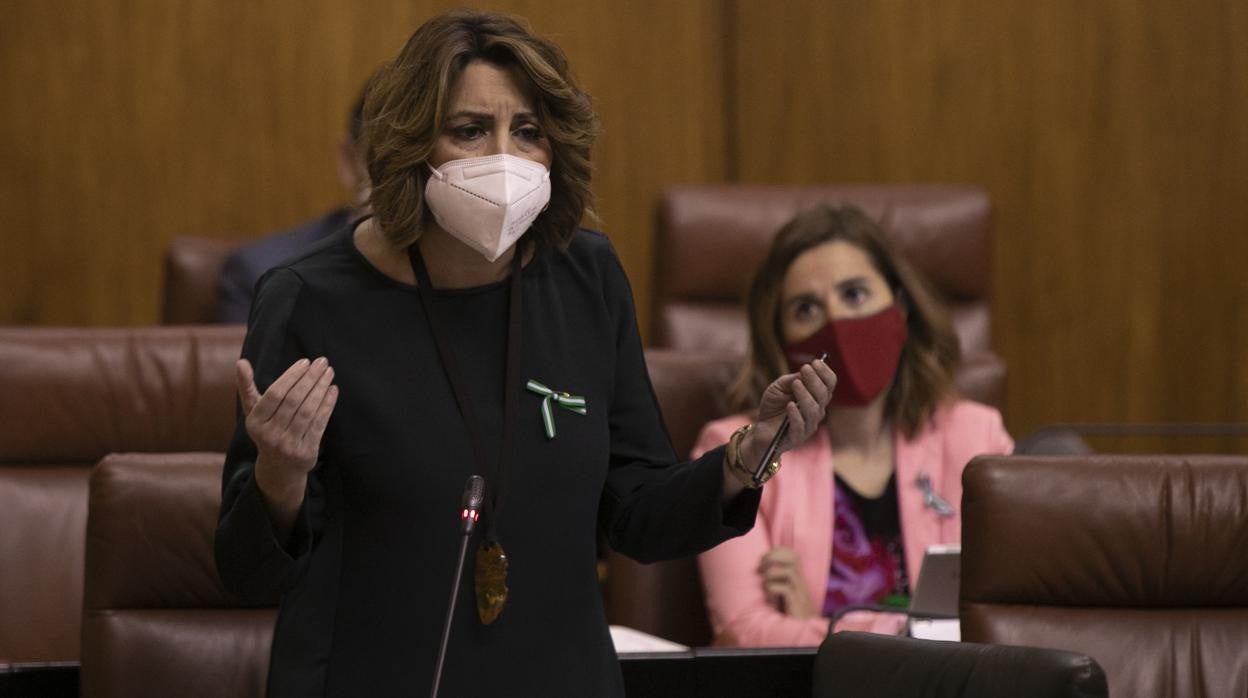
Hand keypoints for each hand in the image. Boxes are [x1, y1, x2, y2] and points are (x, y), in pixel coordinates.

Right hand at [237, 357, 338, 501]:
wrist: (279, 468)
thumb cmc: (266, 430)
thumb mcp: (253, 411)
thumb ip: (246, 387)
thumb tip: (241, 362)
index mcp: (255, 422)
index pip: (275, 394)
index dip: (291, 376)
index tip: (305, 362)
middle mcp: (270, 435)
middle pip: (293, 401)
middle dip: (310, 379)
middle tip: (322, 362)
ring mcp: (288, 445)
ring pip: (307, 411)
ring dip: (320, 389)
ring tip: (329, 373)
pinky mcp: (306, 452)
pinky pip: (319, 424)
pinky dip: (327, 405)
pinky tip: (332, 390)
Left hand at [741, 359, 835, 465]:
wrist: (761, 428)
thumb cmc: (773, 406)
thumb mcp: (779, 387)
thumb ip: (792, 380)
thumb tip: (806, 369)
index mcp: (816, 398)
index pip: (829, 384)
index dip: (825, 373)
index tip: (815, 362)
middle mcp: (817, 411)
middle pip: (824, 395)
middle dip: (815, 380)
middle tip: (805, 368)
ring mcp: (808, 425)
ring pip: (814, 410)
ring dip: (805, 395)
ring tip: (795, 384)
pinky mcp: (796, 437)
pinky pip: (800, 426)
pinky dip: (796, 415)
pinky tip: (789, 405)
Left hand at [758, 546, 816, 618]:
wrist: (805, 633)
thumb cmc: (792, 614)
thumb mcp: (785, 595)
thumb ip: (779, 583)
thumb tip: (762, 572)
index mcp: (798, 579)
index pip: (792, 555)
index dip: (777, 552)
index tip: (763, 559)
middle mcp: (800, 583)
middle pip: (792, 558)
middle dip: (773, 557)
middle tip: (761, 567)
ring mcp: (799, 593)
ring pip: (788, 571)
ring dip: (771, 573)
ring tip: (764, 583)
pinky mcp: (796, 604)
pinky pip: (785, 589)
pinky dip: (773, 588)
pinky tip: (769, 595)